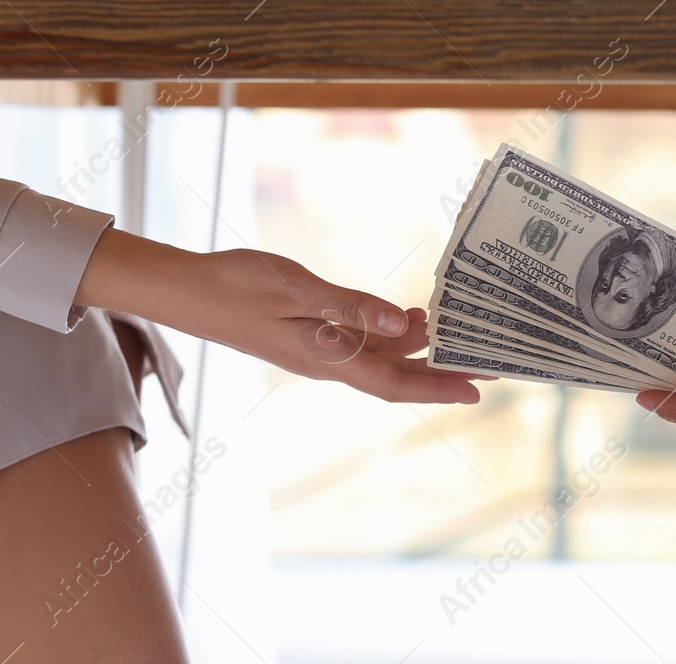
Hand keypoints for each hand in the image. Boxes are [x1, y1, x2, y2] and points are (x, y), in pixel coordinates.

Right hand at [76, 229, 480, 403]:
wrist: (186, 290)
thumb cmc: (236, 285)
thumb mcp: (295, 288)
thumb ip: (349, 306)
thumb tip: (401, 326)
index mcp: (326, 356)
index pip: (394, 381)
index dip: (438, 386)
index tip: (478, 390)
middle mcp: (327, 360)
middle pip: (397, 375)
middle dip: (443, 372)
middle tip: (490, 363)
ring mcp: (317, 349)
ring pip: (382, 358)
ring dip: (421, 351)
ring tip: (460, 335)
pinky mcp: (308, 335)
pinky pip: (361, 342)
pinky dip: (391, 333)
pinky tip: (409, 317)